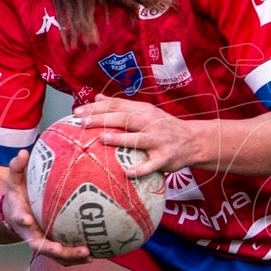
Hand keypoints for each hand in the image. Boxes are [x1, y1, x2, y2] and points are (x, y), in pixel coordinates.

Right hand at [1, 150, 90, 263]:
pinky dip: (78, 257)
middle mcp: (30, 233)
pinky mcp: (53, 247)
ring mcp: (42, 242)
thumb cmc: (18, 194)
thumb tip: (22, 152)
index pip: (19, 218)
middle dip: (50, 249)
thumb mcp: (14, 180)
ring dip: (70, 257)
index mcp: (20, 216)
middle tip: (61, 249)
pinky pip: (66, 256)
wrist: (16, 213)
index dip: (22, 219)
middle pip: (39, 245)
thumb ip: (17, 167)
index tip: (27, 219)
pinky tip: (95, 253)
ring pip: (55, 255)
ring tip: (88, 254)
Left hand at [78, 95, 197, 176]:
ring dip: (120, 139)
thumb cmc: (163, 126)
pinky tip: (126, 172)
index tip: (77, 112)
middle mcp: (150, 123)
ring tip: (101, 139)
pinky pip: (151, 165)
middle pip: (124, 119)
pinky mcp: (164, 158)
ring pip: (137, 139)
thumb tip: (97, 98)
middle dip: (102, 119)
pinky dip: (139, 169)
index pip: (117, 106)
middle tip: (82, 123)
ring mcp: (158, 141)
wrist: (193, 141)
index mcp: (143, 111)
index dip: (97, 108)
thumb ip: (121, 106)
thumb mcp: (144, 112)